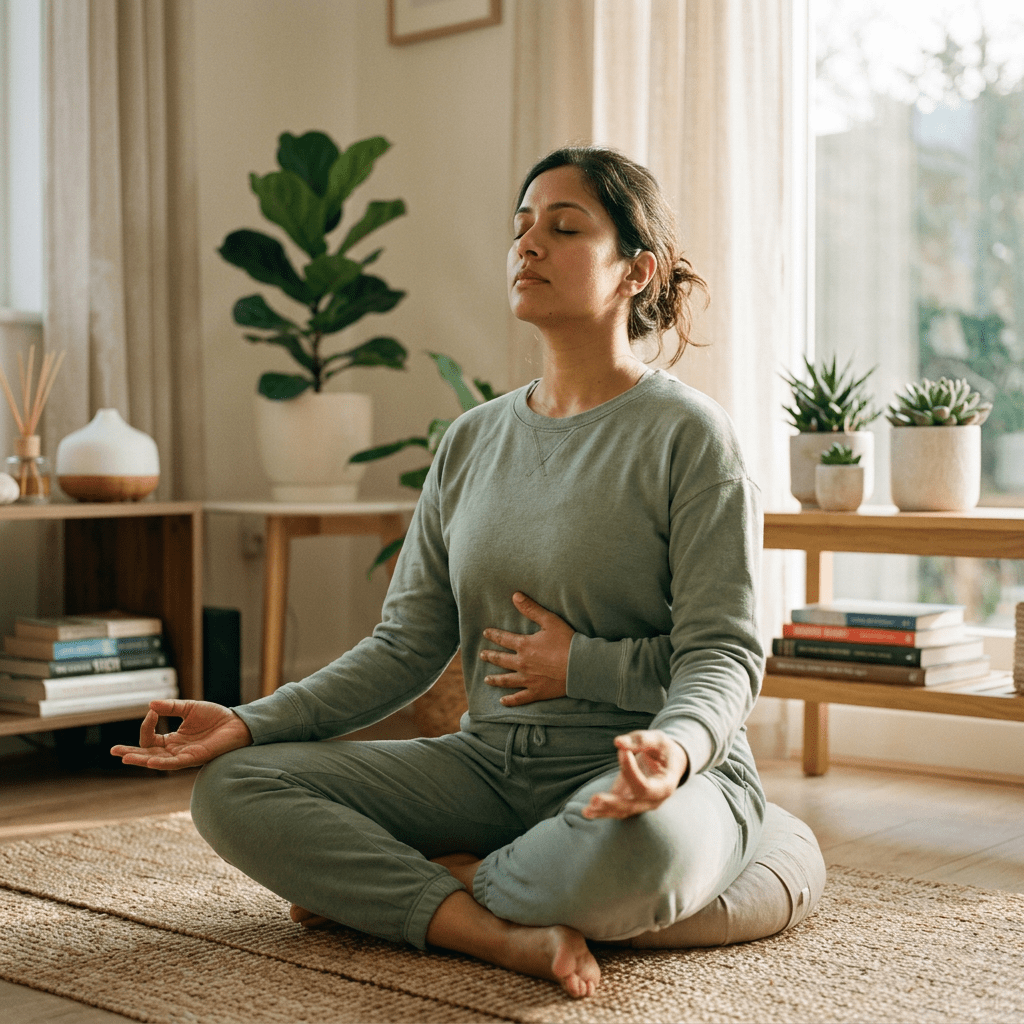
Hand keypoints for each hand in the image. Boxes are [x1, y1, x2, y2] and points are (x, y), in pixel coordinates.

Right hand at [110, 699, 252, 770]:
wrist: (238, 723)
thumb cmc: (216, 717)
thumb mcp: (190, 708)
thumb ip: (171, 707)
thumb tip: (150, 705)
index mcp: (174, 739)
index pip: (151, 738)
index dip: (147, 725)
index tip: (152, 711)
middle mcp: (176, 750)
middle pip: (148, 754)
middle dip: (131, 753)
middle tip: (114, 751)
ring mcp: (184, 755)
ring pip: (157, 761)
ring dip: (141, 759)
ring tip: (125, 757)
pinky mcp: (194, 758)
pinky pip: (174, 763)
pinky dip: (161, 762)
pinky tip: (150, 760)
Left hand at [481, 592, 573, 706]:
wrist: (580, 666)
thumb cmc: (567, 641)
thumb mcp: (550, 620)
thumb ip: (531, 609)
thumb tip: (515, 596)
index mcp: (524, 646)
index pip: (504, 639)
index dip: (494, 635)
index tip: (485, 633)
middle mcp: (522, 663)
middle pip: (501, 660)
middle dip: (491, 656)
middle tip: (482, 655)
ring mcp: (528, 679)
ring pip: (507, 680)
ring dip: (495, 679)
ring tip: (487, 679)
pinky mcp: (537, 692)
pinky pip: (520, 698)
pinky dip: (510, 700)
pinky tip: (503, 701)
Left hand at [582, 730, 687, 819]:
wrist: (667, 762)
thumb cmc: (663, 749)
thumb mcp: (658, 740)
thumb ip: (640, 740)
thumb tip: (618, 743)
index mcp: (665, 786)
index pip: (645, 787)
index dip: (631, 772)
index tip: (622, 752)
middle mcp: (653, 801)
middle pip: (632, 806)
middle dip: (613, 803)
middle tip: (595, 799)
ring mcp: (640, 804)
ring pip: (621, 811)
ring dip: (603, 810)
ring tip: (587, 810)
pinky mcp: (627, 801)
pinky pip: (614, 809)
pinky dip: (600, 811)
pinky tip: (586, 812)